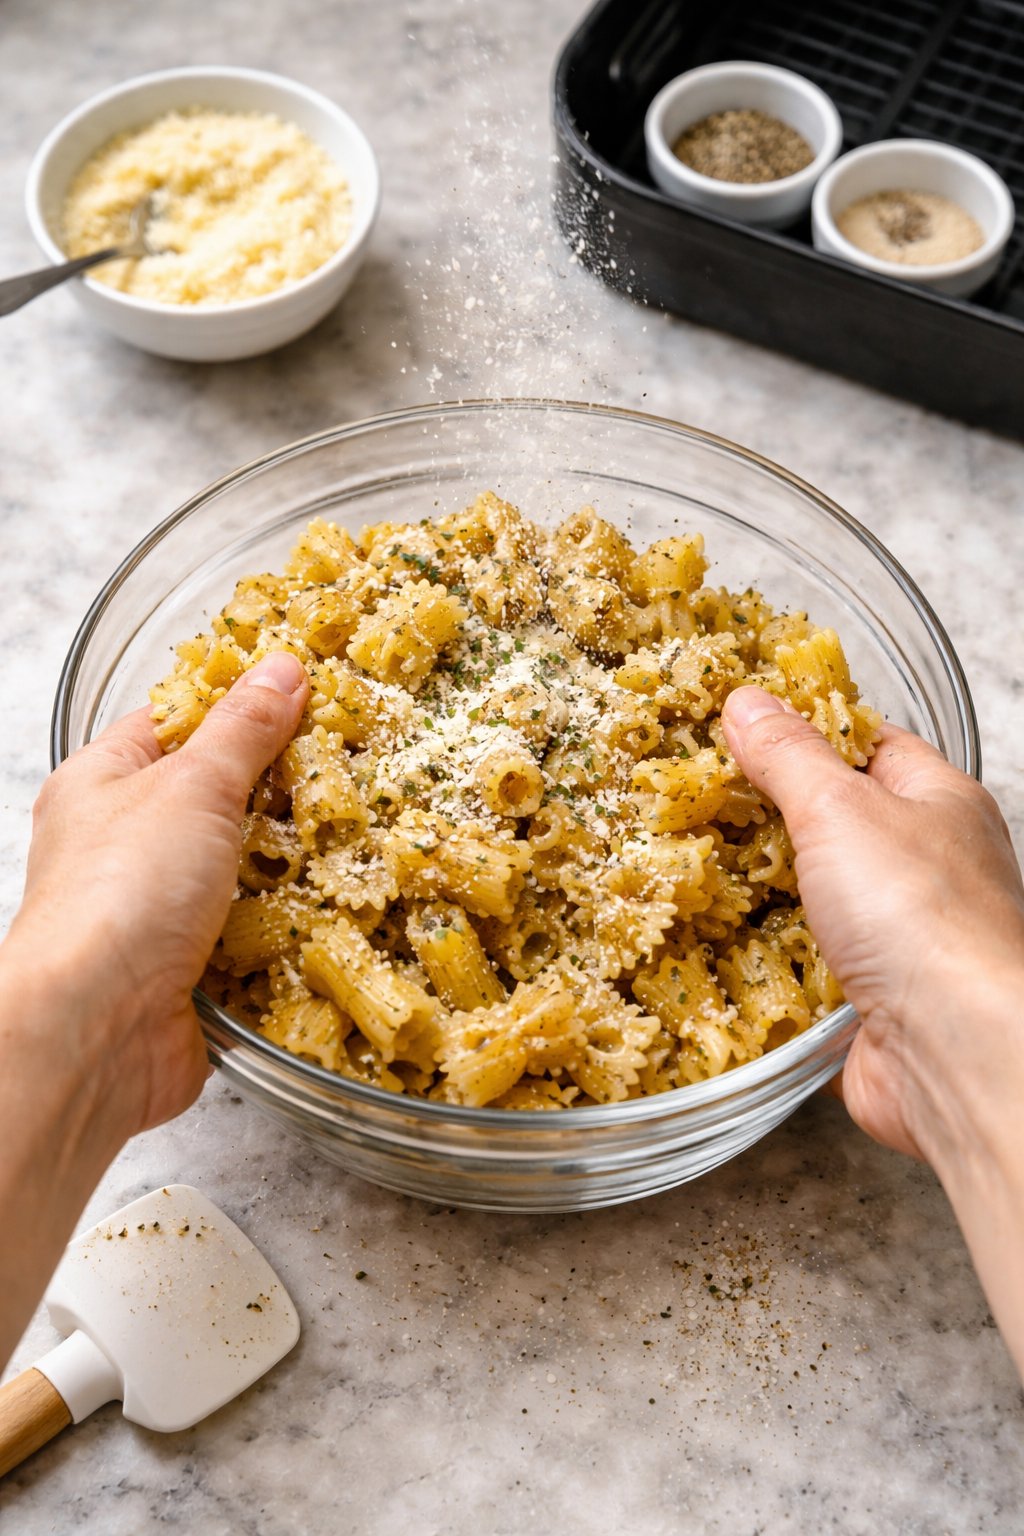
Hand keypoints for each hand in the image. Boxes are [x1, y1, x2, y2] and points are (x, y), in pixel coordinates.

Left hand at [4, 651, 308, 1138]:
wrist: (96, 1031)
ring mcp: (156, 914)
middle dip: (279, 791)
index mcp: (101, 785)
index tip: (305, 694)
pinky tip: (345, 914)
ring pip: (239, 874)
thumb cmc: (124, 891)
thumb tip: (283, 669)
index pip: (172, 722)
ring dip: (293, 868)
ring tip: (364, 836)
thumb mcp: (192, 786)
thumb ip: (243, 730)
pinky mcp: (189, 974)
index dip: (235, 705)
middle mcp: (123, 848)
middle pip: (213, 800)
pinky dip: (292, 932)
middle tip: (355, 766)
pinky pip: (254, 940)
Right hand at [721, 687, 1023, 1161]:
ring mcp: (896, 937)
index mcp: (938, 803)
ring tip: (685, 863)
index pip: (868, 744)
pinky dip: (759, 959)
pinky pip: (799, 965)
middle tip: (693, 796)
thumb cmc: (920, 916)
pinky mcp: (864, 999)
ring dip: (757, 893)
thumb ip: (789, 755)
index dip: (805, 728)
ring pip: (812, 898)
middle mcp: (925, 867)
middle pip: (834, 823)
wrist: (953, 1053)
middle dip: (766, 815)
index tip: (737, 724)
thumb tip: (747, 702)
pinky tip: (710, 943)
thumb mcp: (840, 808)